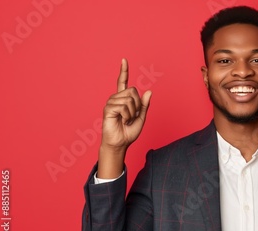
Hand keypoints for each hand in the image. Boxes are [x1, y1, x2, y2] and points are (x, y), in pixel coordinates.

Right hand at [98, 58, 152, 177]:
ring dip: (132, 112)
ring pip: (129, 99)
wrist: (120, 143)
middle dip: (137, 105)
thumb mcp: (141, 117)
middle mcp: (116, 98)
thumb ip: (144, 105)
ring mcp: (111, 102)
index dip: (124, 71)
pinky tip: (122, 121)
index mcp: (123, 99)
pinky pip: (123, 106)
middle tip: (132, 116)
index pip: (123, 82)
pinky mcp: (108, 108)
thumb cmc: (128, 131)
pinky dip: (127, 115)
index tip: (124, 59)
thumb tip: (149, 91)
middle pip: (133, 91)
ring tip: (126, 120)